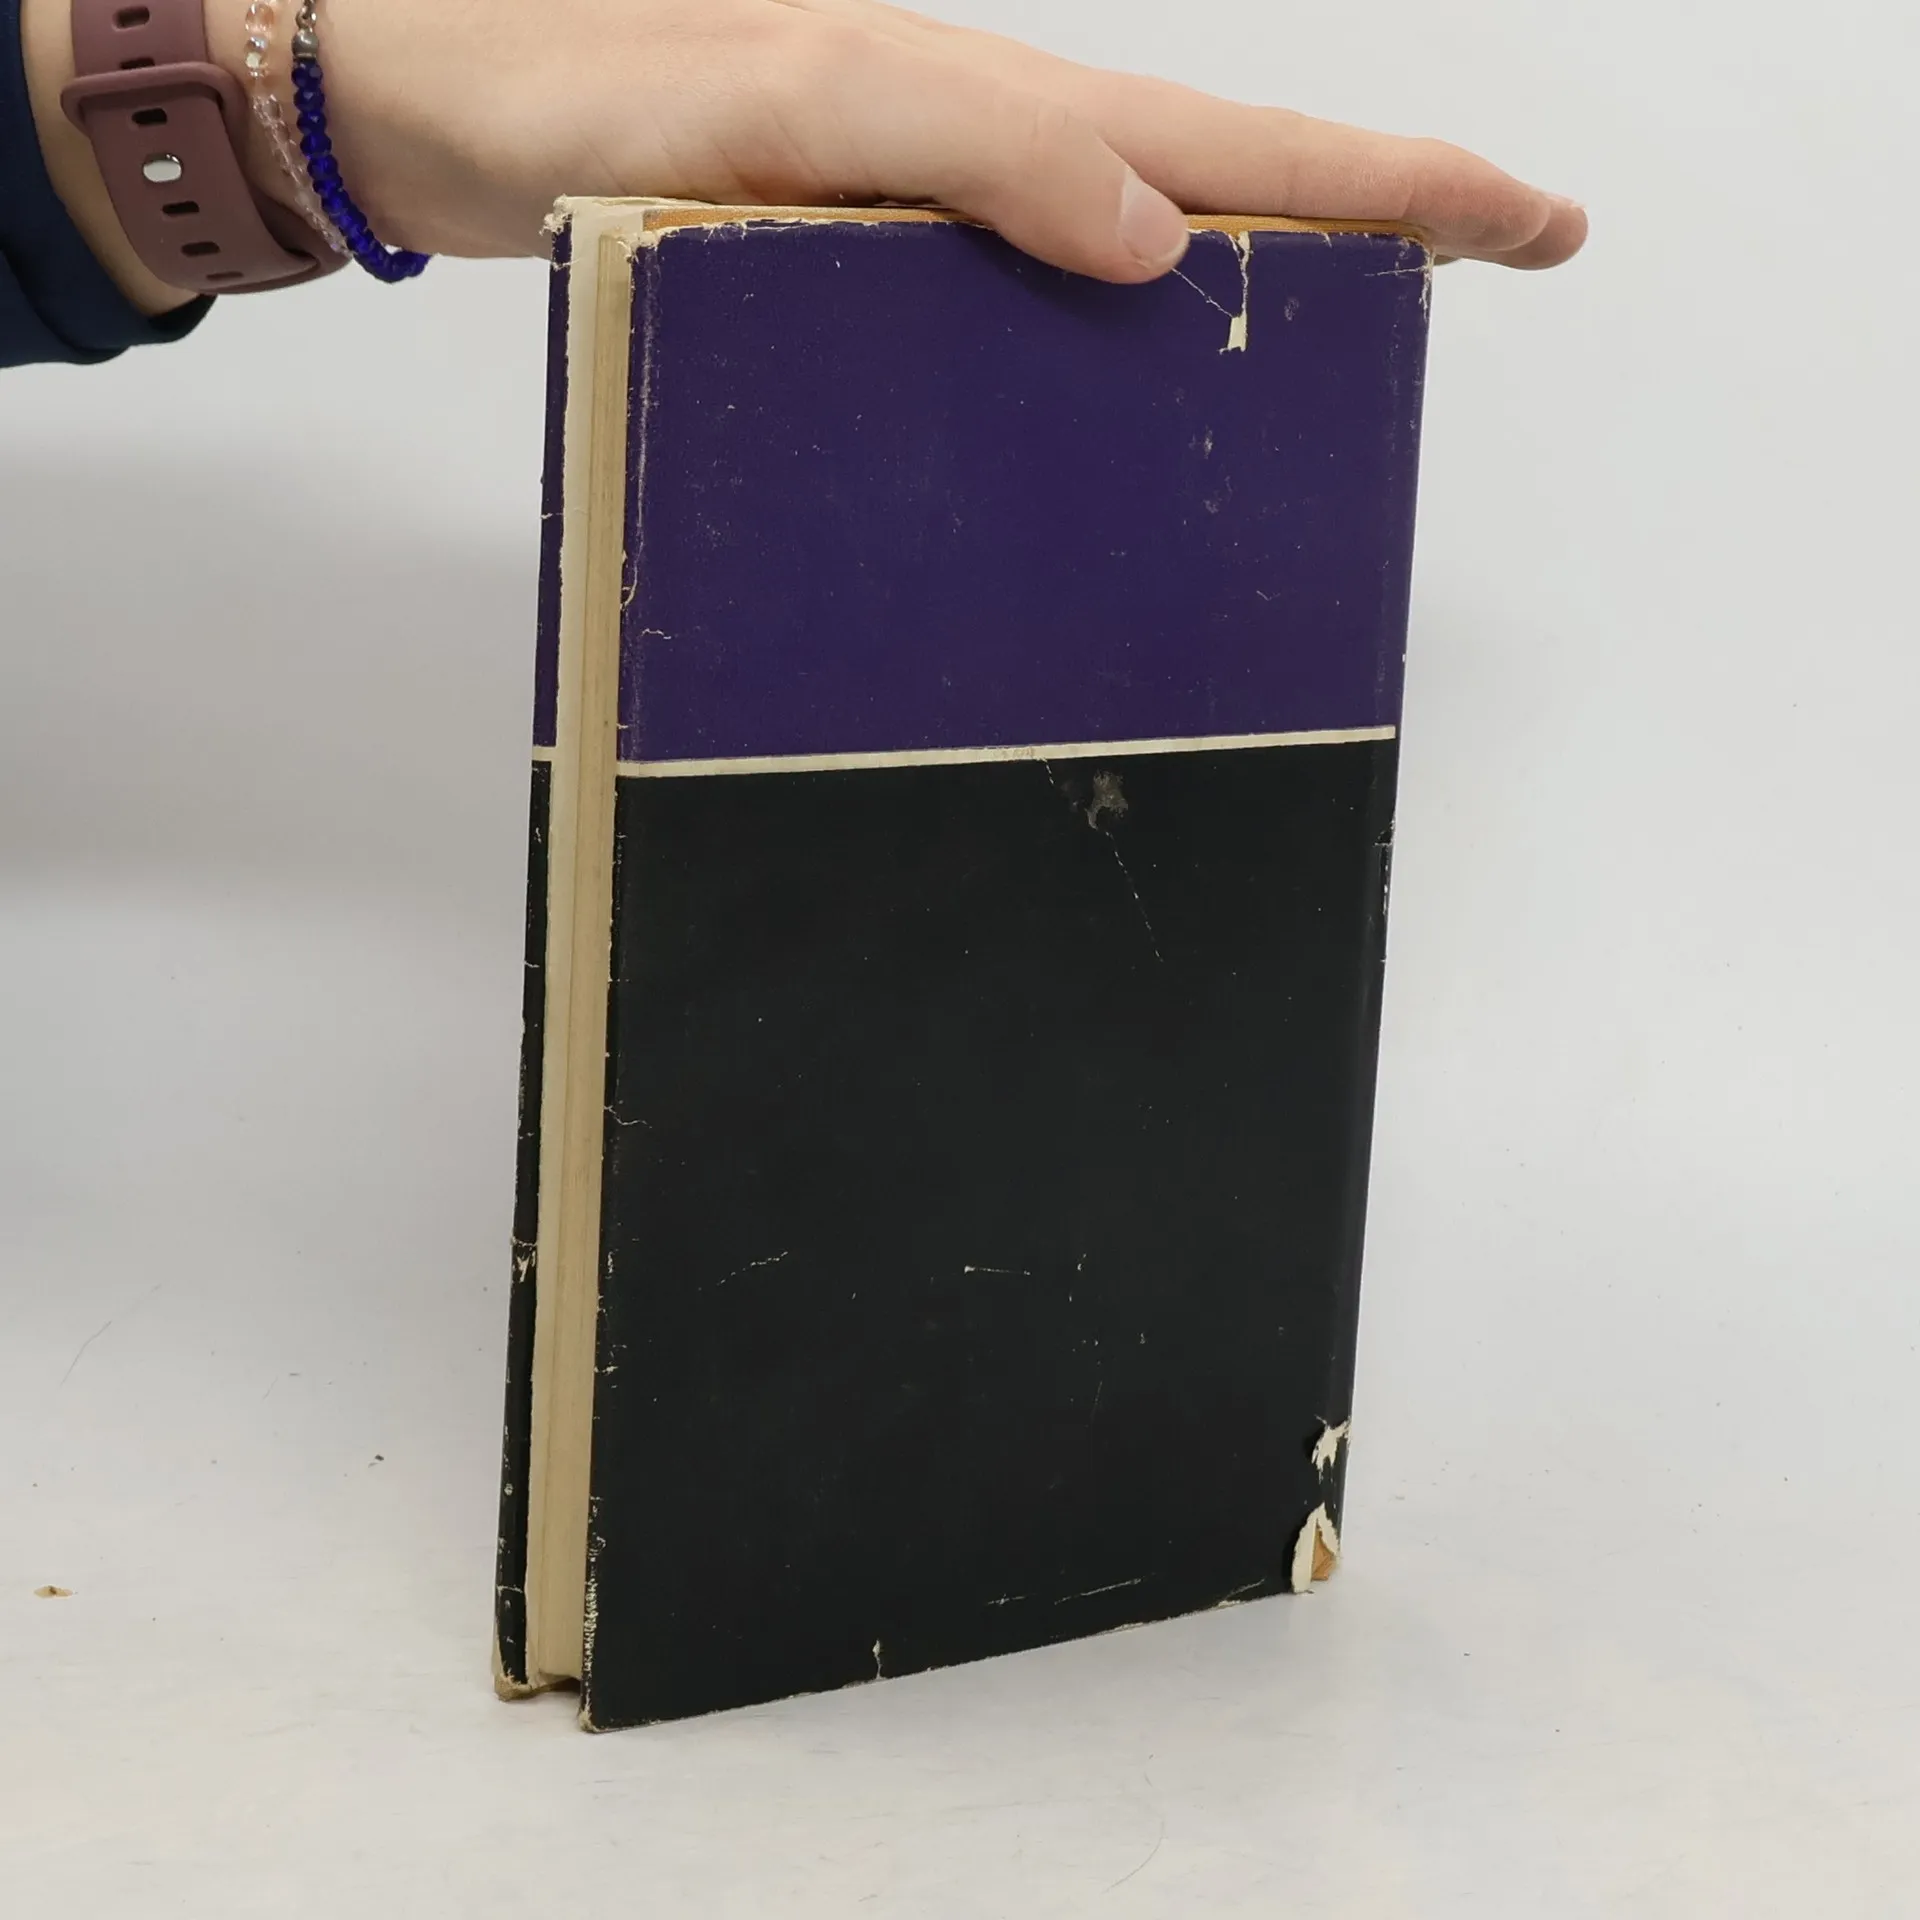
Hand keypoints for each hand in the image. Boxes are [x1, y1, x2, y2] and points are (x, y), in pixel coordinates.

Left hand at [234, 0, 1584, 280]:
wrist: (460, 113)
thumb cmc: (604, 94)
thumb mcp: (802, 96)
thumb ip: (975, 149)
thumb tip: (1160, 241)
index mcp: (1009, 118)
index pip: (1242, 146)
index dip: (1397, 185)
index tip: (1533, 219)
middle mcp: (995, 171)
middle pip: (1228, 190)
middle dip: (1378, 226)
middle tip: (1510, 254)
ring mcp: (942, 232)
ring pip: (1143, 261)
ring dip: (1263, 297)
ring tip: (1360, 352)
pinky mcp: (873, 283)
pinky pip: (1030, 322)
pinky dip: (1114, 359)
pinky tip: (1134, 410)